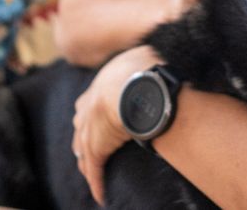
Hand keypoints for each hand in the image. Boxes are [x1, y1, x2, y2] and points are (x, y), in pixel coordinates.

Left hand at [72, 44, 162, 205]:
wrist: (139, 85)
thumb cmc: (149, 67)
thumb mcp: (147, 54)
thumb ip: (150, 57)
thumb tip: (166, 50)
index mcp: (102, 83)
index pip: (90, 102)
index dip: (92, 112)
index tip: (95, 118)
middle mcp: (90, 105)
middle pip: (81, 126)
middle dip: (83, 137)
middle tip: (86, 149)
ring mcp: (91, 126)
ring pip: (84, 149)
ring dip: (87, 162)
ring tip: (91, 173)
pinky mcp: (97, 147)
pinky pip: (94, 169)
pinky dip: (96, 182)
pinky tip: (99, 195)